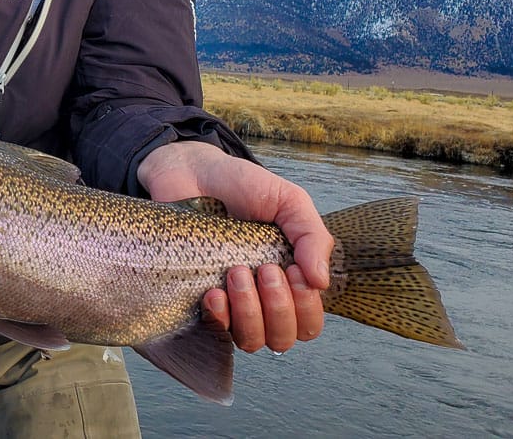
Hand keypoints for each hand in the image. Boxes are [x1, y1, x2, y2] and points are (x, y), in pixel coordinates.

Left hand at [137, 141, 332, 352]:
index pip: (309, 322)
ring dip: (250, 312)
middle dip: (279, 308)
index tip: (291, 268)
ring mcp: (229, 302)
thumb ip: (312, 236)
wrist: (191, 171)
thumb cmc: (242, 186)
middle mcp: (261, 299)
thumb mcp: (288, 201)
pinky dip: (220, 316)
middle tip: (264, 269)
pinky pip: (215, 331)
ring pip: (252, 341)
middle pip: (284, 338)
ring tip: (236, 273)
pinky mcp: (197, 300)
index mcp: (288, 279)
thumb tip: (321, 282)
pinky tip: (213, 291)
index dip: (306, 306)